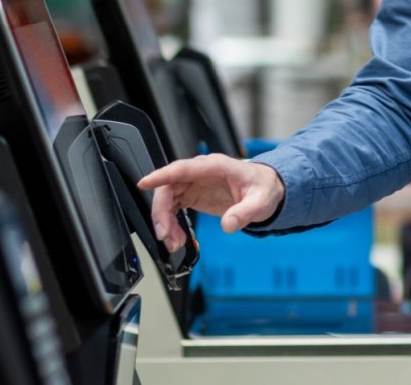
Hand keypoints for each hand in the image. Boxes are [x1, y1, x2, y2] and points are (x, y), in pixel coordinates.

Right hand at [137, 155, 284, 251]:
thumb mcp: (261, 201)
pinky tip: (177, 238)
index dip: (161, 175)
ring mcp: (195, 183)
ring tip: (174, 243)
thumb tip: (229, 225)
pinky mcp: (193, 195)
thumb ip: (245, 213)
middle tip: (165, 235)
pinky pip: (174, 208)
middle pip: (169, 187)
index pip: (183, 168)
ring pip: (168, 199)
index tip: (144, 183)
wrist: (266, 190)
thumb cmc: (263, 188)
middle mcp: (201, 173)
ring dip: (166, 222)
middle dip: (162, 212)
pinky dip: (172, 224)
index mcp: (215, 167)